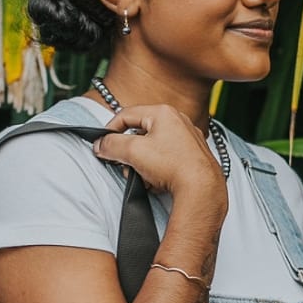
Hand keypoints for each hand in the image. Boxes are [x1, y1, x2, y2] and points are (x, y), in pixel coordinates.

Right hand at [94, 103, 227, 208]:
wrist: (202, 189)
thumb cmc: (173, 165)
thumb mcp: (133, 151)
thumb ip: (112, 145)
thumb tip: (101, 144)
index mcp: (163, 113)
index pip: (127, 115)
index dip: (110, 129)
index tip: (103, 144)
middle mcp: (179, 122)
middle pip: (140, 133)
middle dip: (129, 152)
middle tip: (124, 165)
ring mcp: (188, 140)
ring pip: (153, 148)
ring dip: (142, 164)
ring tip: (144, 177)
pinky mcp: (193, 158)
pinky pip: (167, 160)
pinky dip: (158, 170)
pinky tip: (157, 182)